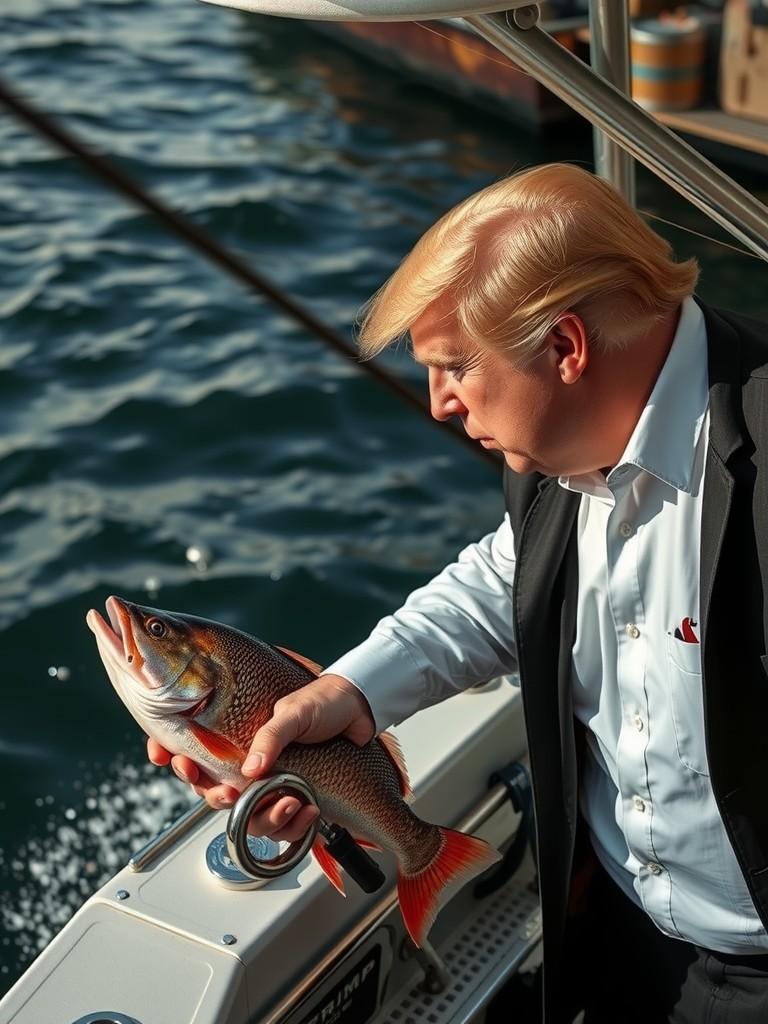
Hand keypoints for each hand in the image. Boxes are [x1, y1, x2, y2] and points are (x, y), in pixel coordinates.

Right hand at [147, 674, 374, 842]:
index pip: (191, 749)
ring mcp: (268, 784)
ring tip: (289, 803)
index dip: (172, 754)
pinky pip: (281, 828)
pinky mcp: (292, 799)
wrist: (359, 713)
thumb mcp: (295, 712)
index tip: (166, 755)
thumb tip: (249, 769)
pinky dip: (293, 826)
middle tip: (228, 793)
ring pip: (246, 818)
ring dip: (263, 818)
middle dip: (214, 797)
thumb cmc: (323, 704)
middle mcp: (246, 764)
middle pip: (211, 792)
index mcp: (237, 737)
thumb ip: (270, 736)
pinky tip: (308, 811)